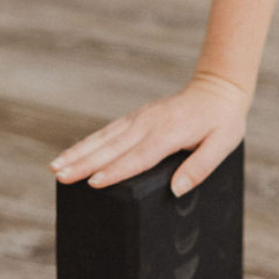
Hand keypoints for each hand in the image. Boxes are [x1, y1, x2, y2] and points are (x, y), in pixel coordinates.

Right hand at [48, 70, 250, 197]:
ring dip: (78, 152)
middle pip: (113, 147)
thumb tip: (176, 189)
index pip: (139, 156)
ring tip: (55, 168)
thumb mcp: (222, 145)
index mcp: (169, 133)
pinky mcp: (136, 118)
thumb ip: (200, 167)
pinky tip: (72, 154)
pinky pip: (108, 132)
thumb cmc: (222, 121)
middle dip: (84, 162)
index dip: (116, 170)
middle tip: (59, 177)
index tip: (93, 182)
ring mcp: (140, 119)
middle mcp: (149, 124)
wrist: (218, 89)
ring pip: (104, 138)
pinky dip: (88, 143)